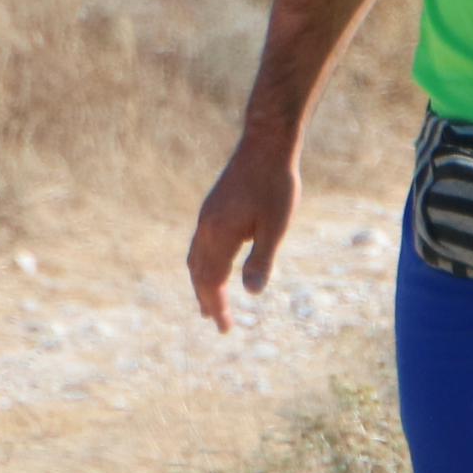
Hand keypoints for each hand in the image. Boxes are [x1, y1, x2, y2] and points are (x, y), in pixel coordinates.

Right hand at [187, 131, 298, 331]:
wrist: (266, 144)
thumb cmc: (275, 185)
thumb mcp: (275, 226)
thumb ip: (261, 260)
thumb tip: (251, 293)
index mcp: (219, 234)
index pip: (212, 281)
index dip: (218, 306)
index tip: (225, 328)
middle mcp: (206, 227)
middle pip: (199, 273)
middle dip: (207, 299)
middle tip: (217, 322)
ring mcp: (208, 216)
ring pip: (196, 258)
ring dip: (201, 282)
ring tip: (208, 301)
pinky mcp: (214, 208)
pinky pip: (200, 245)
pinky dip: (203, 264)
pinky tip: (215, 266)